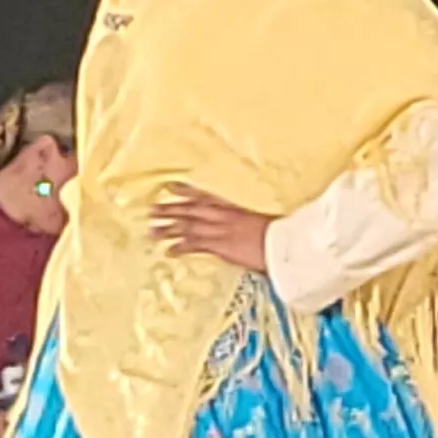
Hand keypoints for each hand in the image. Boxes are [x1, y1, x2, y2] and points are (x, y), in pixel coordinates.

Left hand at [152, 186, 273, 271]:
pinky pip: (195, 245)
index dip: (187, 190)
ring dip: (169, 228)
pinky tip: (169, 251)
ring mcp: (221, 230)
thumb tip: (245, 221)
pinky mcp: (220, 246)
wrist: (285, 243)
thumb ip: (249, 219)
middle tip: (152, 209)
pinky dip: (181, 248)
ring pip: (188, 226)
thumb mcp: (263, 220)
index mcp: (235, 206)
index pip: (206, 195)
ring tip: (153, 230)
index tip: (171, 186)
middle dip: (171, 209)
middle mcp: (224, 215)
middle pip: (191, 210)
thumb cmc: (280, 233)